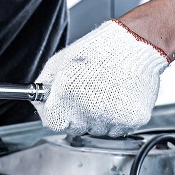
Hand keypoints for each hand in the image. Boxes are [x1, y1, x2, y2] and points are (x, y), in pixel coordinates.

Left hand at [34, 20, 169, 137]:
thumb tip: (38, 101)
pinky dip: (119, 117)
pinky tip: (120, 97)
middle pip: (75, 128)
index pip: (52, 122)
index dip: (56, 114)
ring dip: (99, 117)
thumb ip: (44, 85)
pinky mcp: (130, 120)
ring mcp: (110, 118)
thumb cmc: (100, 49)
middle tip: (89, 93)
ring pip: (98, 130)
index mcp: (66, 94)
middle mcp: (87, 110)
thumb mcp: (61, 61)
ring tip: (107, 92)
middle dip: (78, 115)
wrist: (136, 43)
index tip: (61, 107)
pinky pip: (118, 129)